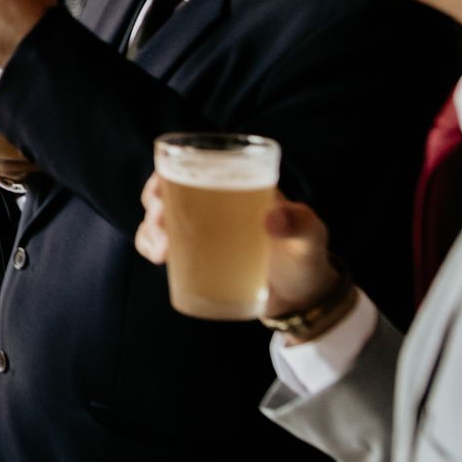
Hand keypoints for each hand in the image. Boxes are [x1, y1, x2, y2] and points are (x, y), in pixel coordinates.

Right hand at [135, 177, 343, 321]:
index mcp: (237, 183)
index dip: (173, 168)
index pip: (197, 164)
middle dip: (156, 202)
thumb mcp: (311, 238)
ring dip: (150, 228)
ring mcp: (200, 230)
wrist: (300, 298)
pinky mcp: (195, 256)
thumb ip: (301, 224)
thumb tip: (272, 217)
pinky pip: (161, 245)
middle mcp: (212, 202)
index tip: (167, 190)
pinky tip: (157, 258)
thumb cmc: (305, 258)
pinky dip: (150, 246)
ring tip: (161, 252)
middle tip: (162, 223)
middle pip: (170, 189)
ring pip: (159, 218)